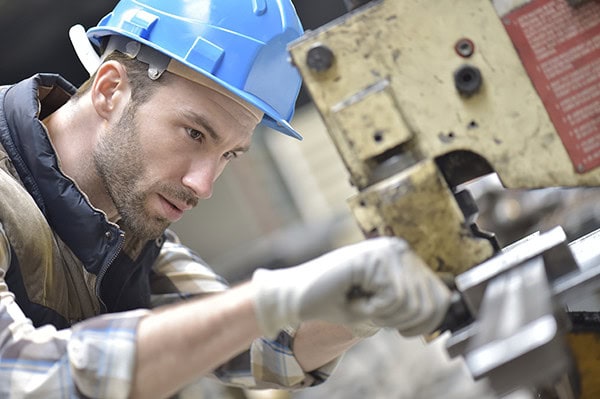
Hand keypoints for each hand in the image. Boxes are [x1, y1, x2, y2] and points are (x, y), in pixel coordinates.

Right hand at [251, 236, 450, 337]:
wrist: (299, 298)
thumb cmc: (338, 303)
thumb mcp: (383, 308)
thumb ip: (413, 303)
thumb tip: (449, 302)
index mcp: (406, 260)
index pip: (440, 298)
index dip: (424, 324)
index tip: (400, 329)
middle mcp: (400, 249)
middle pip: (426, 304)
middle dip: (398, 321)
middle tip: (370, 312)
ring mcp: (387, 250)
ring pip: (409, 303)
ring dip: (381, 315)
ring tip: (359, 302)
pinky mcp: (373, 257)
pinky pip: (391, 298)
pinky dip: (370, 309)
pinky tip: (353, 297)